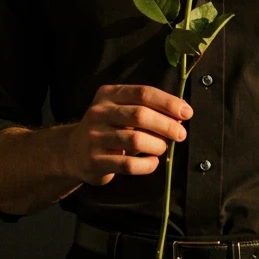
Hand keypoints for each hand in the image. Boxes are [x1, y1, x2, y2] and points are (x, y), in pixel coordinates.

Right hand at [66, 84, 192, 186]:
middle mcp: (99, 113)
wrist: (72, 152)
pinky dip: (147, 165)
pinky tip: (152, 162)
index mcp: (109, 95)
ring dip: (157, 146)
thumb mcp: (121, 111)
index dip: (168, 102)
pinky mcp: (95, 161)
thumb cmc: (108, 129)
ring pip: (135, 140)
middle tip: (180, 134)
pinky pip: (129, 165)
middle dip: (167, 125)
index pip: (143, 93)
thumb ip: (147, 110)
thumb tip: (180, 116)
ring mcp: (95, 137)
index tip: (186, 112)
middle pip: (140, 115)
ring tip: (163, 148)